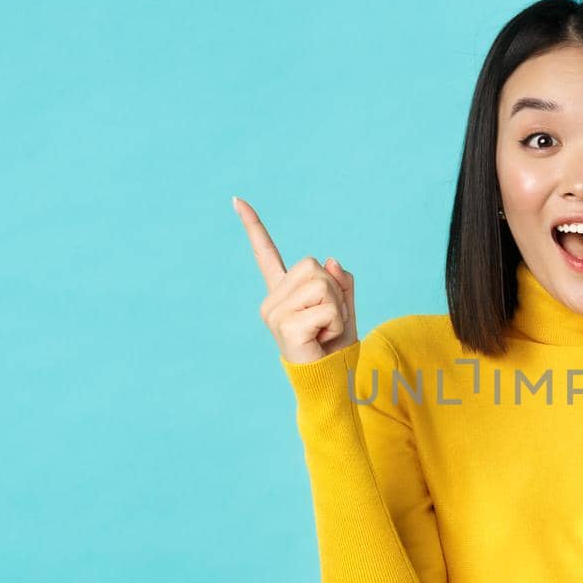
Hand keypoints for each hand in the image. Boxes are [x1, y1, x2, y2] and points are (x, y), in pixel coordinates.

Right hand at [234, 195, 357, 363]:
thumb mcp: (345, 308)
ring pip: (323, 284)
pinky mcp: (284, 325)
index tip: (237, 200)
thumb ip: (341, 282)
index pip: (266, 254)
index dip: (254, 226)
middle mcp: (273, 301)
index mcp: (284, 294)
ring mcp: (274, 313)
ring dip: (337, 307)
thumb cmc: (336, 348)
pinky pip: (326, 306)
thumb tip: (332, 261)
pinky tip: (321, 339)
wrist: (333, 382)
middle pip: (314, 265)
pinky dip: (335, 321)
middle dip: (334, 290)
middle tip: (328, 322)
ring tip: (324, 332)